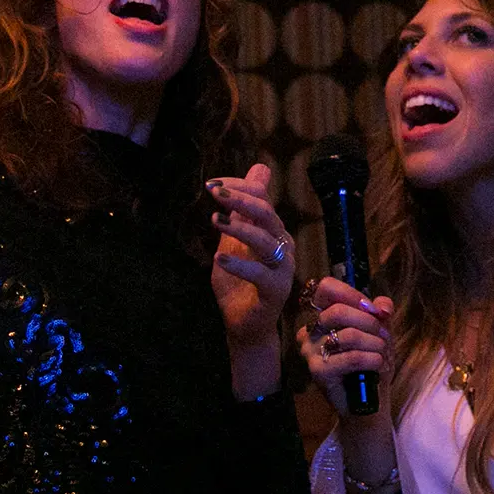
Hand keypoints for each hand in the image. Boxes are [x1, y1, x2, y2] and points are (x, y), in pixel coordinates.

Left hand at [209, 164, 294, 351]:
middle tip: (215, 194)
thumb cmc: (238, 283)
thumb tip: (258, 169)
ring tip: (215, 220)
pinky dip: (240, 264)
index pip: (261, 198)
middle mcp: (282, 245)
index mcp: (272, 231)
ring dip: (240, 227)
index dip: (239, 187)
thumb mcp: (233, 240)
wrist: (243, 325)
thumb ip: (240, 211)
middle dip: (241, 200)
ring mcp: (282, 268)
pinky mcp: (276, 291)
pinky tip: (219, 257)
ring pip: (266, 240)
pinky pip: (260, 273)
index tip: (211, 185)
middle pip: (267, 214)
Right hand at [296, 276, 392, 416]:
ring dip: (375, 344)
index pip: (326, 288)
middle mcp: (309, 331)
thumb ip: (380, 312)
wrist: (368, 401)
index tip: (373, 309)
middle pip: (338, 311)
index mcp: (320, 316)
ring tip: (382, 354)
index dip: (352, 294)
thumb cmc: (370, 363)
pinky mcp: (318, 371)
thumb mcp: (380, 331)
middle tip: (384, 336)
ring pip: (348, 335)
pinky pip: (351, 357)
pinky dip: (372, 359)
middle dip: (370, 323)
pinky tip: (379, 366)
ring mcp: (310, 351)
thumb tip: (382, 306)